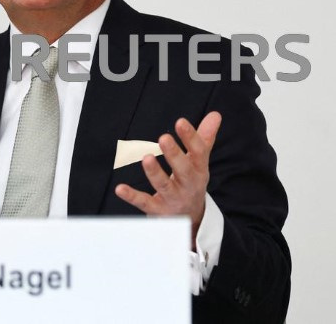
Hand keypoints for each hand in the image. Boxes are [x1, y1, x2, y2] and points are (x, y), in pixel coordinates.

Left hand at [115, 111, 221, 246]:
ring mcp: (173, 198)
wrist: (191, 220)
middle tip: (164, 137)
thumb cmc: (191, 183)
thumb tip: (215, 114)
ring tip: (147, 158)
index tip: (180, 122)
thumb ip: (204, 138)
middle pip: (183, 170)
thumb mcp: (199, 162)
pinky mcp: (158, 210)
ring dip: (155, 173)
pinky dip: (132, 196)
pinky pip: (144, 203)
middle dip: (174, 154)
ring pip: (163, 186)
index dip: (190, 137)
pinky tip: (120, 189)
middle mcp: (188, 185)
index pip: (198, 152)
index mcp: (199, 170)